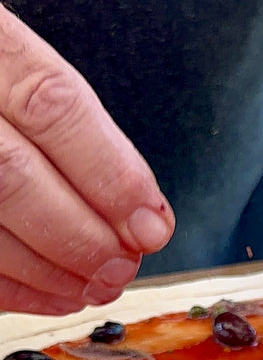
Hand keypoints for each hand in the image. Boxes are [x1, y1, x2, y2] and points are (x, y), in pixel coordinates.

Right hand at [0, 4, 173, 315]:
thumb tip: (141, 215)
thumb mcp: (19, 68)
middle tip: (121, 266)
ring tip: (92, 286)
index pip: (52, 105)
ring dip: (47, 271)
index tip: (151, 225)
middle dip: (80, 236)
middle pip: (13, 175)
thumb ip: (73, 129)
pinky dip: (8, 286)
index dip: (111, 174)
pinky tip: (46, 292)